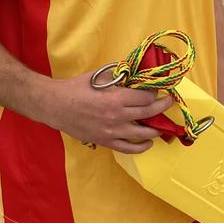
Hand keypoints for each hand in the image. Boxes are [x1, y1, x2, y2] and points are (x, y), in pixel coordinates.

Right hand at [38, 72, 172, 153]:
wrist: (55, 105)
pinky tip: (148, 142)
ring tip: (162, 124)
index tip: (157, 89)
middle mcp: (117, 116)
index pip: (145, 97)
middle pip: (149, 112)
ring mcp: (112, 131)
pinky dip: (141, 146)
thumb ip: (117, 76)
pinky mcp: (106, 141)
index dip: (154, 92)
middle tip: (168, 102)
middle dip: (162, 106)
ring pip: (143, 133)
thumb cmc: (75, 88)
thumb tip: (133, 74)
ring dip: (157, 128)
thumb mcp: (98, 76)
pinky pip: (129, 148)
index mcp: (116, 98)